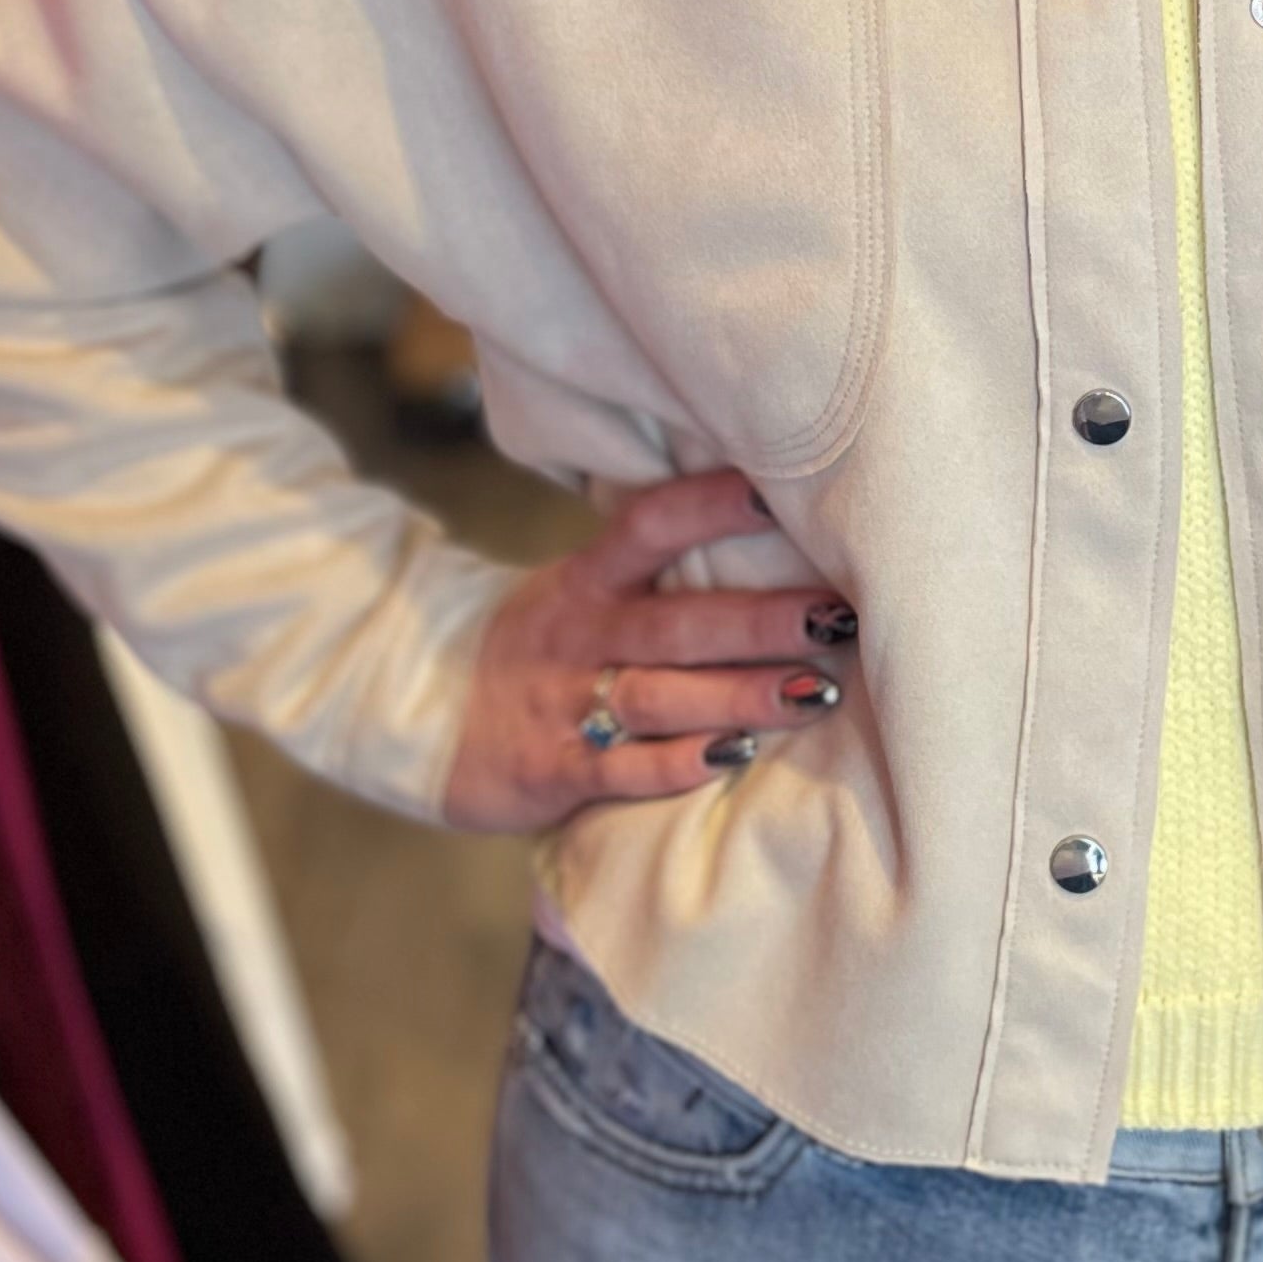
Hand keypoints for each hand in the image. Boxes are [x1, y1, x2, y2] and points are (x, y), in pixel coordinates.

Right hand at [439, 468, 854, 835]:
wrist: (425, 715)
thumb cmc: (543, 648)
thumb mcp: (580, 590)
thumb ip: (654, 566)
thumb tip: (766, 515)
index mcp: (588, 580)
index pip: (648, 526)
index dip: (708, 505)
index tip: (774, 491)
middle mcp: (579, 635)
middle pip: (676, 623)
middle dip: (760, 621)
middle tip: (837, 614)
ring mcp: (564, 704)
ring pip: (661, 696)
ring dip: (741, 694)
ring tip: (816, 692)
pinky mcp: (554, 770)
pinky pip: (623, 768)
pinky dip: (678, 764)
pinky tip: (734, 754)